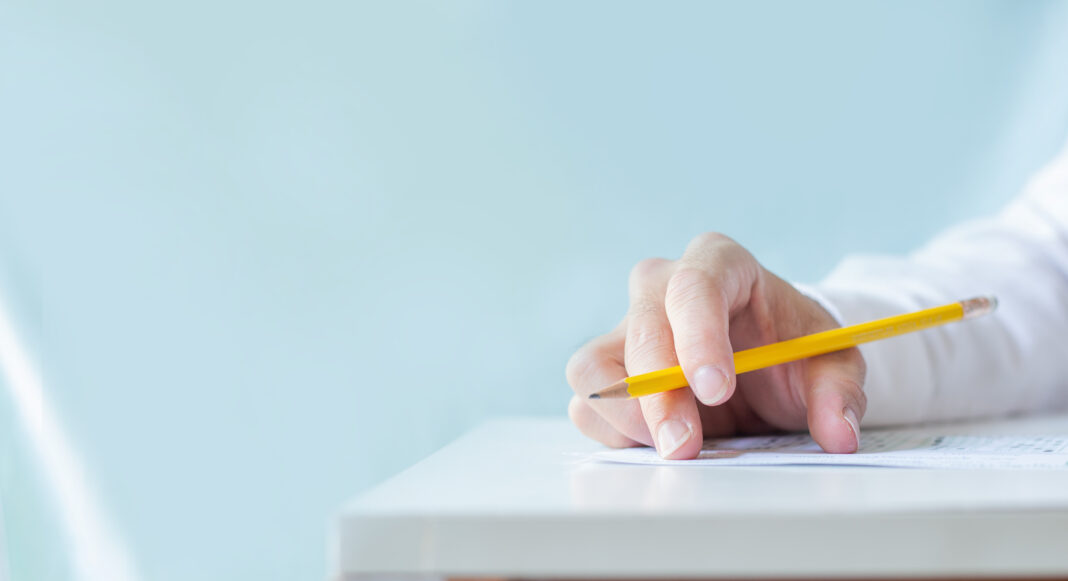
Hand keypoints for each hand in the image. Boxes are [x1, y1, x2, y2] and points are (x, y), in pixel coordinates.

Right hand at [566, 233, 866, 458]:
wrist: (766, 361)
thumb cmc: (792, 347)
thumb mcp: (832, 361)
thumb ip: (838, 392)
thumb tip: (838, 433)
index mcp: (719, 264)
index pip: (694, 285)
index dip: (698, 336)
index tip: (715, 388)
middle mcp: (661, 287)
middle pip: (641, 331)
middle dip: (659, 394)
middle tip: (686, 445)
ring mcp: (627, 328)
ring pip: (593, 367)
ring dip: (625, 415)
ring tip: (671, 446)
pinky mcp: (608, 372)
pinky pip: (586, 403)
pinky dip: (613, 431)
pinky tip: (655, 444)